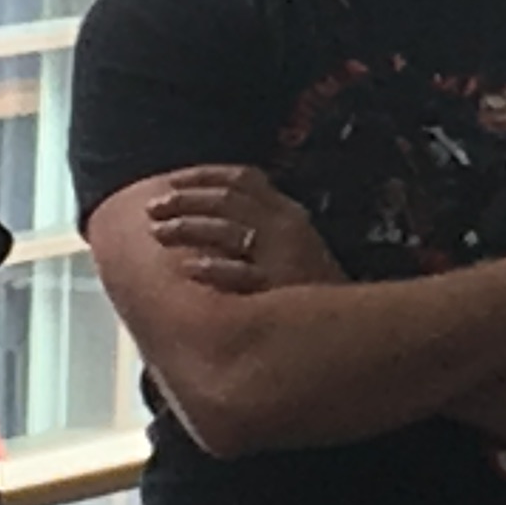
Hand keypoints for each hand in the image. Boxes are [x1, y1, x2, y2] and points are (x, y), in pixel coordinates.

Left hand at [136, 167, 342, 295]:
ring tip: (159, 233)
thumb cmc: (312, 289)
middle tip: (152, 209)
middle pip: (228, 200)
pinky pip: (243, 274)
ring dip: (188, 228)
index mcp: (288, 213)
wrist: (353, 328)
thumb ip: (262, 227)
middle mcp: (286, 227)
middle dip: (186, 200)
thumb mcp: (294, 246)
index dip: (203, 176)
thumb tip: (215, 216)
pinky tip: (191, 270)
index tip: (170, 181)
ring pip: (228, 229)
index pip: (242, 178)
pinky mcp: (281, 287)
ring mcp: (284, 256)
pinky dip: (215, 269)